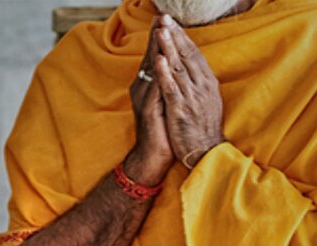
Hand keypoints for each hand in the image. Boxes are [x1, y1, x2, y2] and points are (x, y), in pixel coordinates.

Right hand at [124, 16, 174, 186]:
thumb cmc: (161, 131)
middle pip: (151, 57)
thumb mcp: (164, 103)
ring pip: (151, 69)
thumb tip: (174, 67)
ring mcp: (144, 99)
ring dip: (157, 49)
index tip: (166, 20)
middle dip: (157, 37)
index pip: (155, 56)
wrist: (152, 157)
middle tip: (163, 17)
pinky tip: (162, 62)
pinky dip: (159, 75)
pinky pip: (154, 89)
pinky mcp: (149, 111)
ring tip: (162, 31)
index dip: (160, 38)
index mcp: (148, 85)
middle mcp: (143, 89)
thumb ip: (166, 85)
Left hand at [154, 14, 223, 168]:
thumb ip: (199, 82)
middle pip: (187, 56)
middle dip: (175, 36)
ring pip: (179, 69)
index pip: (195, 54)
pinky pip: (172, 89)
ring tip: (161, 31)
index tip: (173, 23)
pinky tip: (159, 60)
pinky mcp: (181, 111)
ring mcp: (192, 98)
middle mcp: (202, 87)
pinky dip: (165, 74)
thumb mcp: (207, 100)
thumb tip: (192, 65)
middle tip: (165, 19)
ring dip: (169, 49)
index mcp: (208, 83)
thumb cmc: (203, 128)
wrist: (205, 153)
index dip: (183, 37)